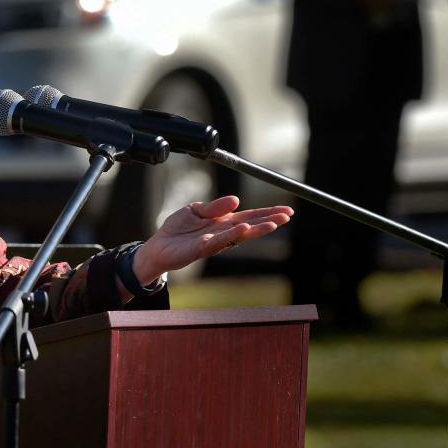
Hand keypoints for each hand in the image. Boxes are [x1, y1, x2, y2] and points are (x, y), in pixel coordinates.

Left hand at [133, 196, 292, 282]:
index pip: (249, 216)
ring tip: (274, 223)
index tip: (286, 211)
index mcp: (223, 221)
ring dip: (257, 228)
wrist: (159, 246)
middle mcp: (222, 232)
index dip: (267, 213)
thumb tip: (236, 200)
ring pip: (240, 234)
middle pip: (250, 225)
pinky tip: (244, 228)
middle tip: (288, 216)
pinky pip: (220, 240)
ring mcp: (214, 241)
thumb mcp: (195, 210)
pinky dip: (232, 234)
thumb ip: (214, 207)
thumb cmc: (177, 229)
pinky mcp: (202, 248)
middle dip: (269, 220)